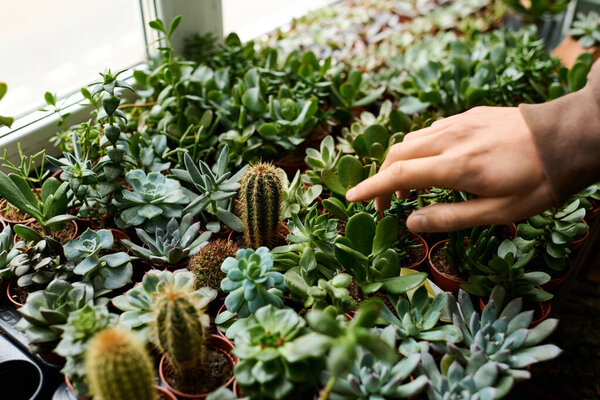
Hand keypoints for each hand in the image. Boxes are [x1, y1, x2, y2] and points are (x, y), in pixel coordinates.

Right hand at [345, 106, 554, 231]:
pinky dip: (420, 149)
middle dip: (382, 178)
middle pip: (398, 153)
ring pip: (413, 139)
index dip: (371, 188)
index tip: (352, 199)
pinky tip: (434, 164)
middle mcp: (451, 139)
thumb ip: (450, 218)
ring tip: (409, 188)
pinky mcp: (469, 115)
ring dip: (401, 163)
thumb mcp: (499, 212)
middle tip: (385, 203)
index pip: (399, 174)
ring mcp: (459, 122)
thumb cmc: (539, 181)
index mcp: (457, 166)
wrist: (570, 135)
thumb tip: (412, 224)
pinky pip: (432, 130)